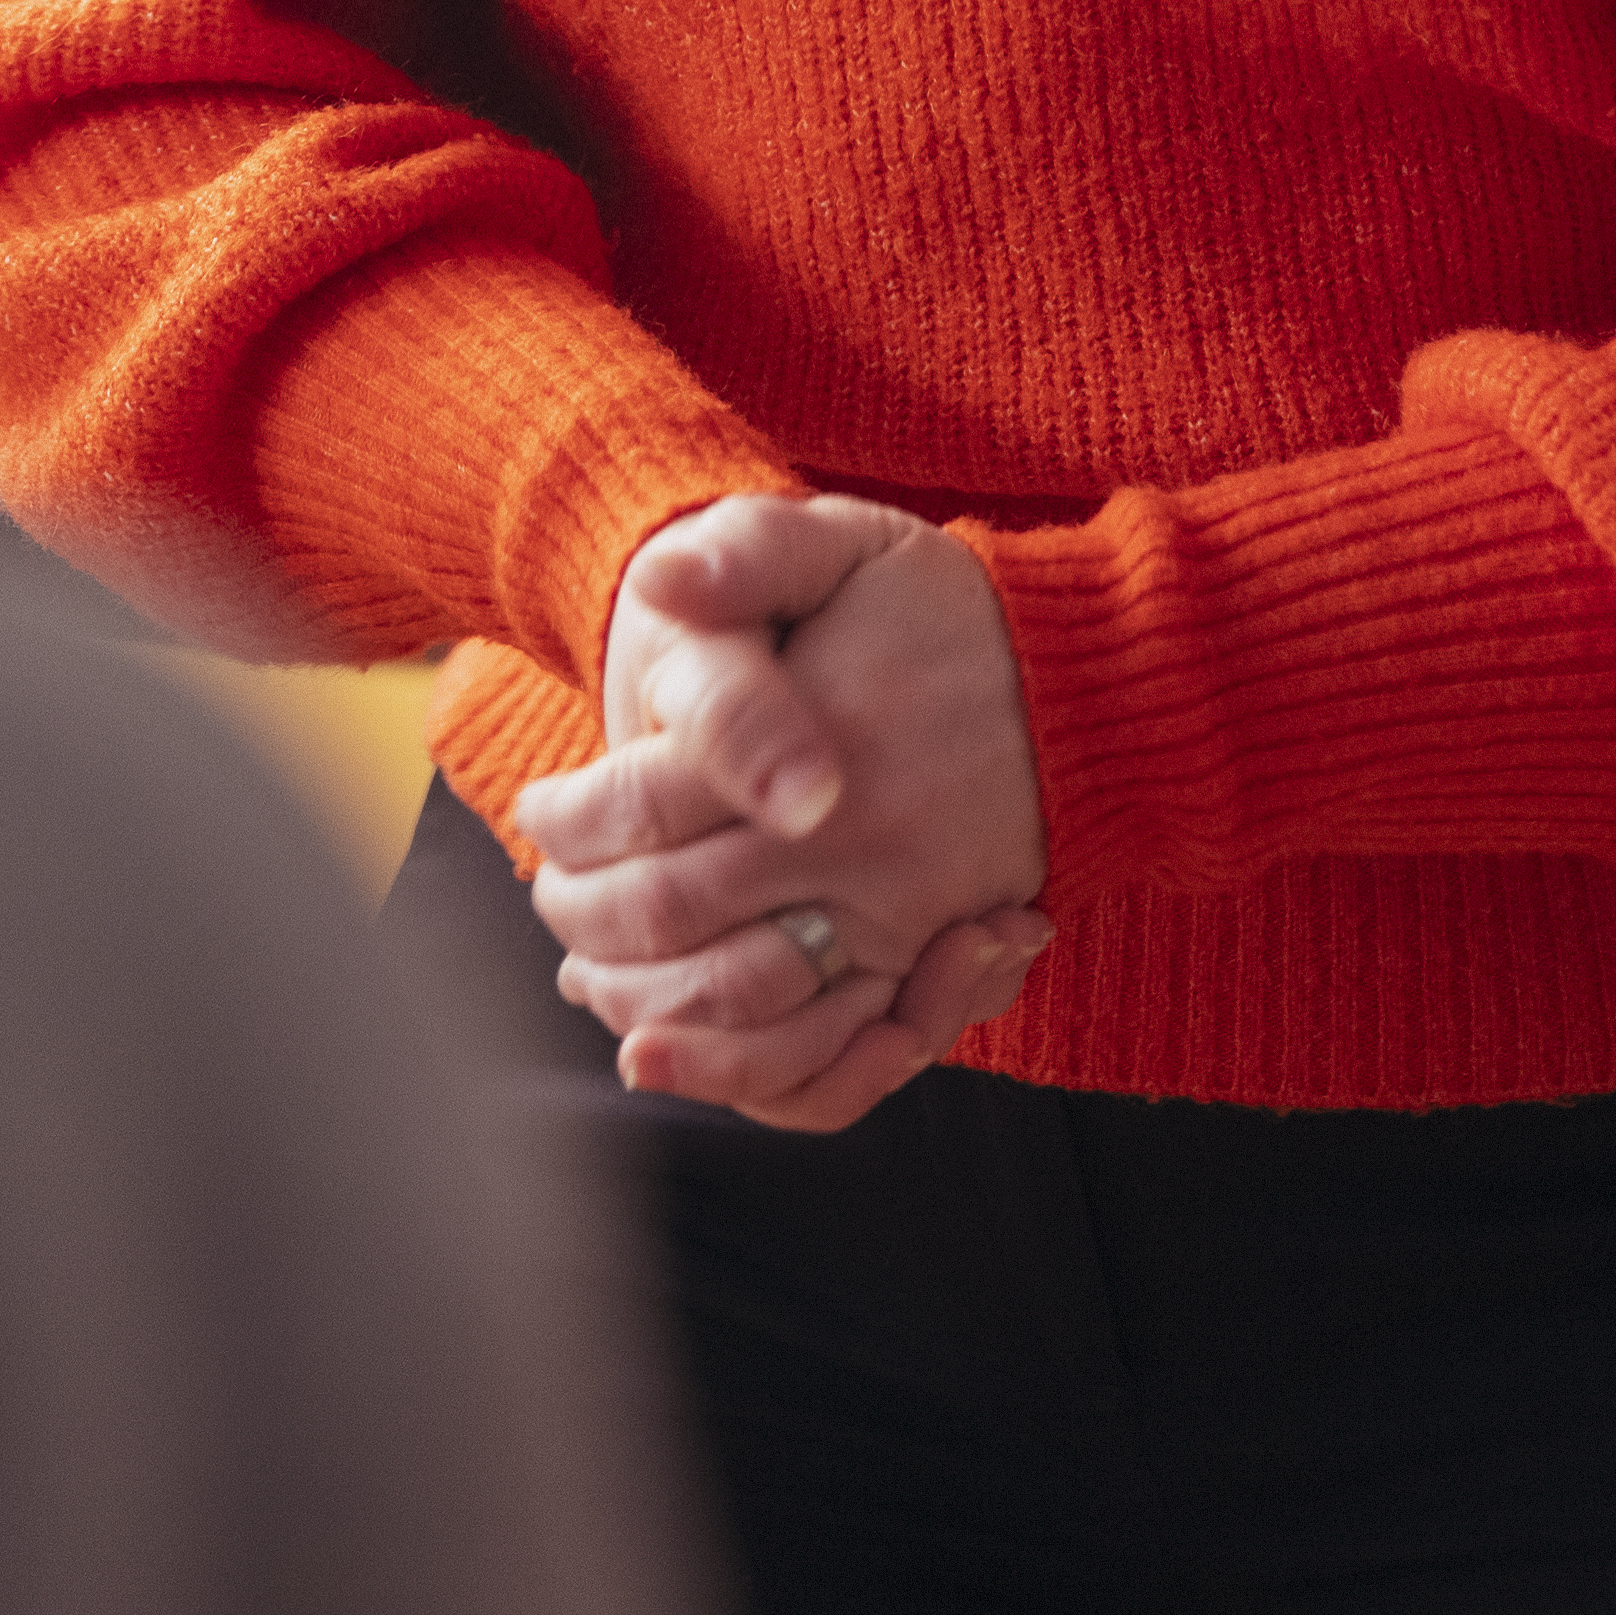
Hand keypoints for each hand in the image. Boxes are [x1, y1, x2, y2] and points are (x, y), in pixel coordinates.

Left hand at [522, 494, 1051, 1128]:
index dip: (565, 820)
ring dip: (640, 1000)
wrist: (1078, 679)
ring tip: (591, 976)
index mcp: (815, 737)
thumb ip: (746, 555)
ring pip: (736, 1001)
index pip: (640, 806)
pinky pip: (827, 1057)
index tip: (537, 813)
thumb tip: (659, 580)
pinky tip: (678, 1050)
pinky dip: (741, 1073)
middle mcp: (855, 844)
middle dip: (582, 913)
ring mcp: (896, 919)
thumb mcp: (843, 541)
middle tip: (552, 894)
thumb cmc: (937, 607)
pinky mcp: (925, 968)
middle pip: (668, 911)